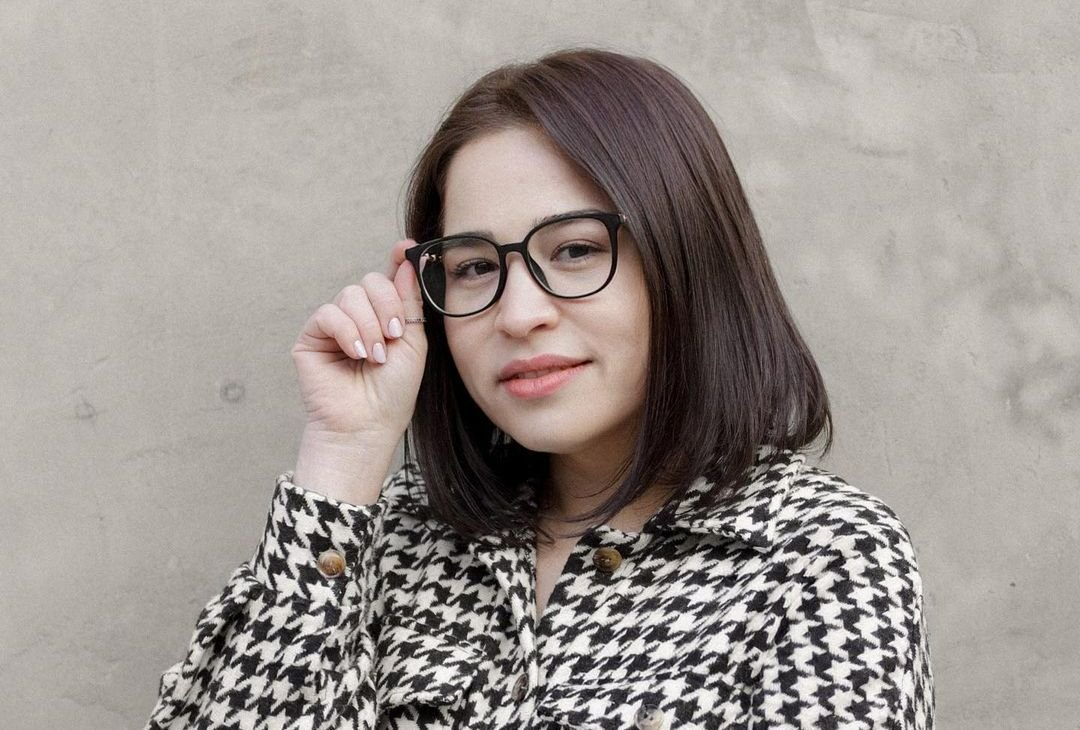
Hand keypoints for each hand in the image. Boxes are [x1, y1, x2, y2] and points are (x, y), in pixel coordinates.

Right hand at [290, 239, 426, 443]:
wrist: (368, 424)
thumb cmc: (393, 391)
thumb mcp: (413, 342)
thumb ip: (409, 300)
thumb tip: (407, 257)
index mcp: (385, 317)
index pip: (389, 280)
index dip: (397, 261)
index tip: (406, 247)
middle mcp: (360, 317)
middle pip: (370, 282)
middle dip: (386, 305)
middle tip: (393, 337)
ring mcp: (335, 326)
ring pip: (350, 296)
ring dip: (368, 325)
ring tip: (374, 356)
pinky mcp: (312, 337)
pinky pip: (329, 314)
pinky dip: (347, 331)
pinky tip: (356, 353)